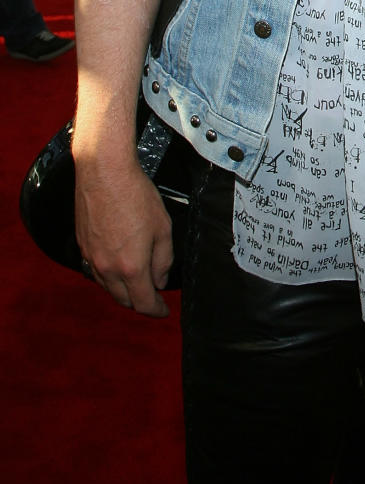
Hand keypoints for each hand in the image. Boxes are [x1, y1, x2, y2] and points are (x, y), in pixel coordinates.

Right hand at [75, 158, 173, 316]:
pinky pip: (95, 271)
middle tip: (153, 296)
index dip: (156, 311)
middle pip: (124, 299)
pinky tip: (117, 265)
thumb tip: (160, 280)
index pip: (144, 303)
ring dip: (123, 289)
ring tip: (137, 281)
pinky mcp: (82, 246)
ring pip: (108, 287)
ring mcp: (92, 258)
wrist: (104, 172)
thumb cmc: (135, 195)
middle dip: (140, 302)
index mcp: (131, 267)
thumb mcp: (163, 227)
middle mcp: (108, 268)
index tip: (163, 310)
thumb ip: (164, 259)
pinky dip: (108, 275)